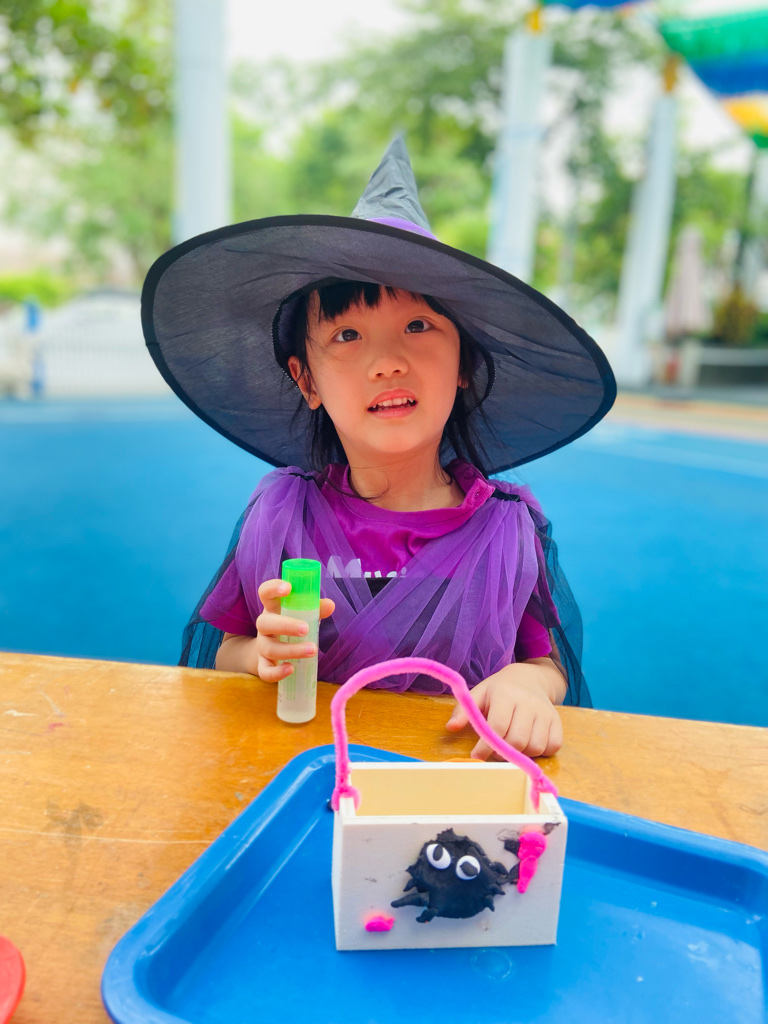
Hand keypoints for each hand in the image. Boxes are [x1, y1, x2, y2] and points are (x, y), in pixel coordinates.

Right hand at [253, 578, 334, 682]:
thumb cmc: (293, 626)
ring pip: (269, 648)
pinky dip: (276, 673)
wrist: (274, 651)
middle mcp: (264, 626)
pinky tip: (291, 669)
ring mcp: (262, 646)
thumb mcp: (304, 615)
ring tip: (313, 650)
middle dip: (285, 625)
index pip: (265, 592)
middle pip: (265, 622)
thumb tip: (330, 605)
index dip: (273, 588)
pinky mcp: (263, 664)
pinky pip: (265, 671)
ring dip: (291, 650)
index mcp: (272, 608)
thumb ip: (316, 609)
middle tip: (305, 628)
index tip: (288, 588)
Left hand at [445, 662, 563, 759]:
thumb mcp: (479, 694)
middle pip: (518, 740)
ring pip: (535, 746)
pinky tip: (529, 744)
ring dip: (522, 754)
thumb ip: (464, 710)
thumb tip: (451, 727)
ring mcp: (546, 712)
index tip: (476, 756)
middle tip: (495, 750)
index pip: (498, 726)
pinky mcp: (557, 721)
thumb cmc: (499, 691)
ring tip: (512, 745)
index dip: (486, 746)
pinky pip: (553, 746)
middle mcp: (529, 702)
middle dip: (504, 751)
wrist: (529, 678)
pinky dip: (540, 752)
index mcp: (506, 694)